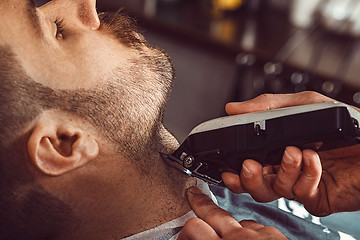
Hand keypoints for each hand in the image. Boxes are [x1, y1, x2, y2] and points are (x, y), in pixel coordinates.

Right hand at [177, 187, 286, 239]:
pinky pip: (254, 227)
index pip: (193, 228)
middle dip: (200, 202)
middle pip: (212, 213)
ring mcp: (257, 235)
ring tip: (222, 227)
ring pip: (234, 220)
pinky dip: (247, 232)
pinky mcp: (274, 235)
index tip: (183, 237)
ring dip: (225, 223)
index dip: (185, 232)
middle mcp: (237, 239)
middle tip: (193, 195)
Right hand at [222, 91, 359, 215]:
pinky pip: (302, 193)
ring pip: (275, 191)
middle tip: (251, 165)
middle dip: (250, 178)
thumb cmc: (347, 123)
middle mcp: (287, 170)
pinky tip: (315, 158)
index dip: (236, 171)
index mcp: (278, 151)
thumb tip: (234, 108)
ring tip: (293, 152)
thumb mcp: (305, 105)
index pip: (250, 166)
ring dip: (282, 171)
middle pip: (256, 185)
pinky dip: (306, 174)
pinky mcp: (318, 197)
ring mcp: (302, 185)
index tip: (228, 168)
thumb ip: (268, 106)